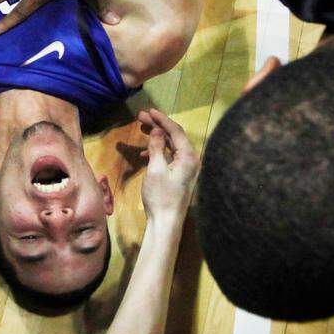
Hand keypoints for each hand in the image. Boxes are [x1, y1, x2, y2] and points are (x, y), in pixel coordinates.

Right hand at [138, 108, 198, 222]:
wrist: (166, 222)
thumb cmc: (161, 196)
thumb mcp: (155, 168)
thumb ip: (157, 146)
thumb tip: (157, 130)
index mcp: (189, 157)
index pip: (176, 131)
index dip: (162, 119)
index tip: (149, 111)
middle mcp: (192, 160)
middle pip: (175, 137)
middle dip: (158, 126)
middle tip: (141, 117)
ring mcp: (188, 169)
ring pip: (172, 146)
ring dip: (157, 137)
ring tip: (141, 129)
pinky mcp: (181, 176)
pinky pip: (171, 157)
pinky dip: (159, 151)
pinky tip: (145, 153)